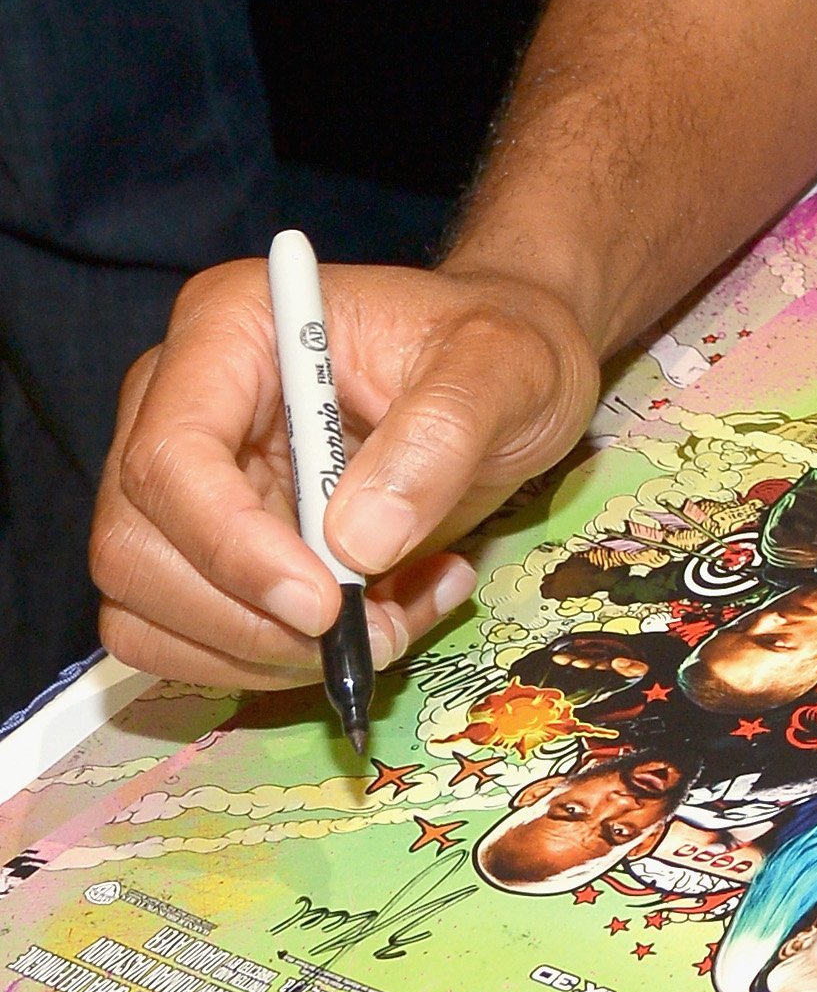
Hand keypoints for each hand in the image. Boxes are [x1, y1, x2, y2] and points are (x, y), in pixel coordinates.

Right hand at [94, 261, 601, 692]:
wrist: (503, 379)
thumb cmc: (499, 349)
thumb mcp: (504, 367)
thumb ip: (439, 435)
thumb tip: (355, 543)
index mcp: (228, 328)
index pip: (168, 457)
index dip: (229, 545)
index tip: (322, 603)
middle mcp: (177, 403)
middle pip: (137, 547)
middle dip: (250, 621)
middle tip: (374, 632)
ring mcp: (180, 483)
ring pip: (147, 610)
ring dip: (266, 654)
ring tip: (397, 618)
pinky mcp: (200, 549)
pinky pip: (186, 639)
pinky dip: (272, 662)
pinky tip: (378, 617)